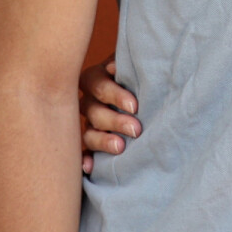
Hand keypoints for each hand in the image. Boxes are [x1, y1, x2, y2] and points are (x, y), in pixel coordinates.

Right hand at [79, 55, 140, 174]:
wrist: (146, 85)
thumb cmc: (139, 71)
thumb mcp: (134, 64)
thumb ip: (128, 65)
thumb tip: (117, 68)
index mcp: (95, 77)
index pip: (98, 85)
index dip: (114, 95)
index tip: (135, 106)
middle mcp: (88, 100)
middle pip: (93, 111)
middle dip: (115, 121)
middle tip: (136, 129)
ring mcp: (88, 122)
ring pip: (88, 133)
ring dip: (103, 141)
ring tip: (120, 147)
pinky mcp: (92, 140)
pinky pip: (84, 151)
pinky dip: (86, 159)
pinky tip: (89, 167)